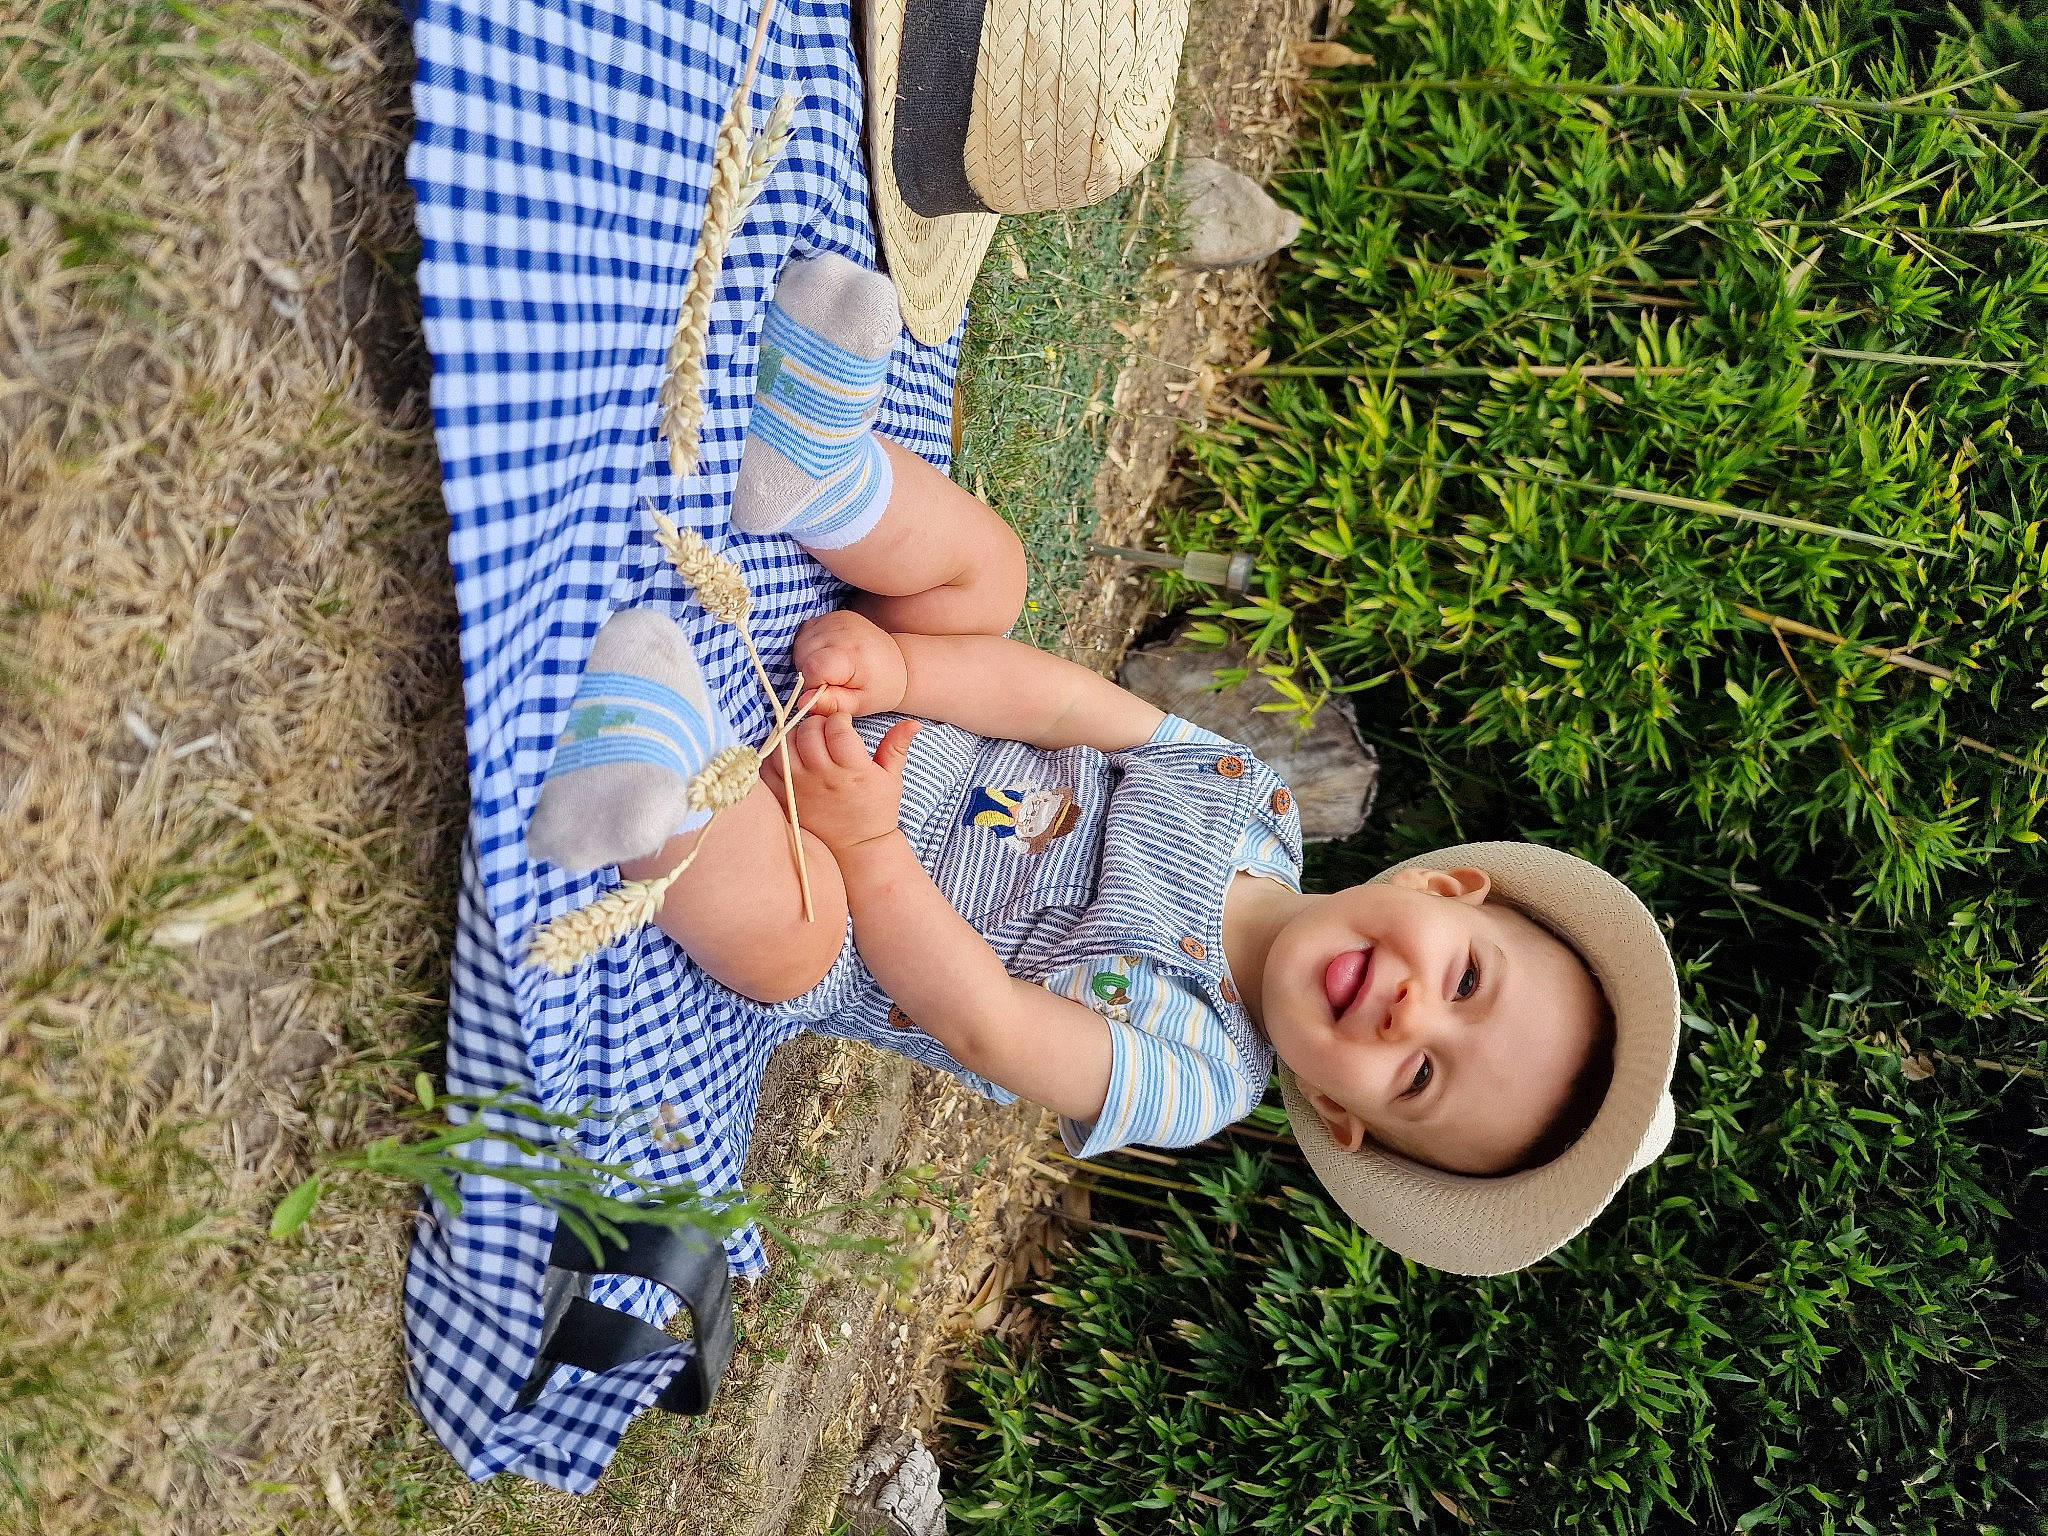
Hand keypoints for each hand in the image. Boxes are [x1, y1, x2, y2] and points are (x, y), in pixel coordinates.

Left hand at [766, 714, 921, 852]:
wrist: (857, 847)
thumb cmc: (875, 810)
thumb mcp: (891, 777)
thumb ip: (897, 746)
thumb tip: (913, 722)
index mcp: (853, 770)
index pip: (837, 729)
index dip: (840, 720)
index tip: (843, 725)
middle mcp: (824, 778)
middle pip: (808, 732)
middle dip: (817, 724)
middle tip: (824, 731)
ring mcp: (801, 788)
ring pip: (786, 745)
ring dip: (795, 736)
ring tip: (807, 742)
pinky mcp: (785, 797)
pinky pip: (769, 767)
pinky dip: (776, 755)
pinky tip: (790, 757)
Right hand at [791, 609, 908, 717]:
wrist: (898, 664)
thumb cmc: (878, 688)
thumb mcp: (858, 704)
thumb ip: (831, 704)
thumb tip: (801, 703)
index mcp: (852, 653)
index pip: (812, 667)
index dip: (813, 684)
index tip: (829, 689)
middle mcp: (843, 630)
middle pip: (802, 654)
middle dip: (810, 672)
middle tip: (833, 680)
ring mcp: (837, 618)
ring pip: (800, 642)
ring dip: (808, 659)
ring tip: (832, 668)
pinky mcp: (833, 615)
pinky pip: (806, 632)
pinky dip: (811, 646)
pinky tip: (828, 655)